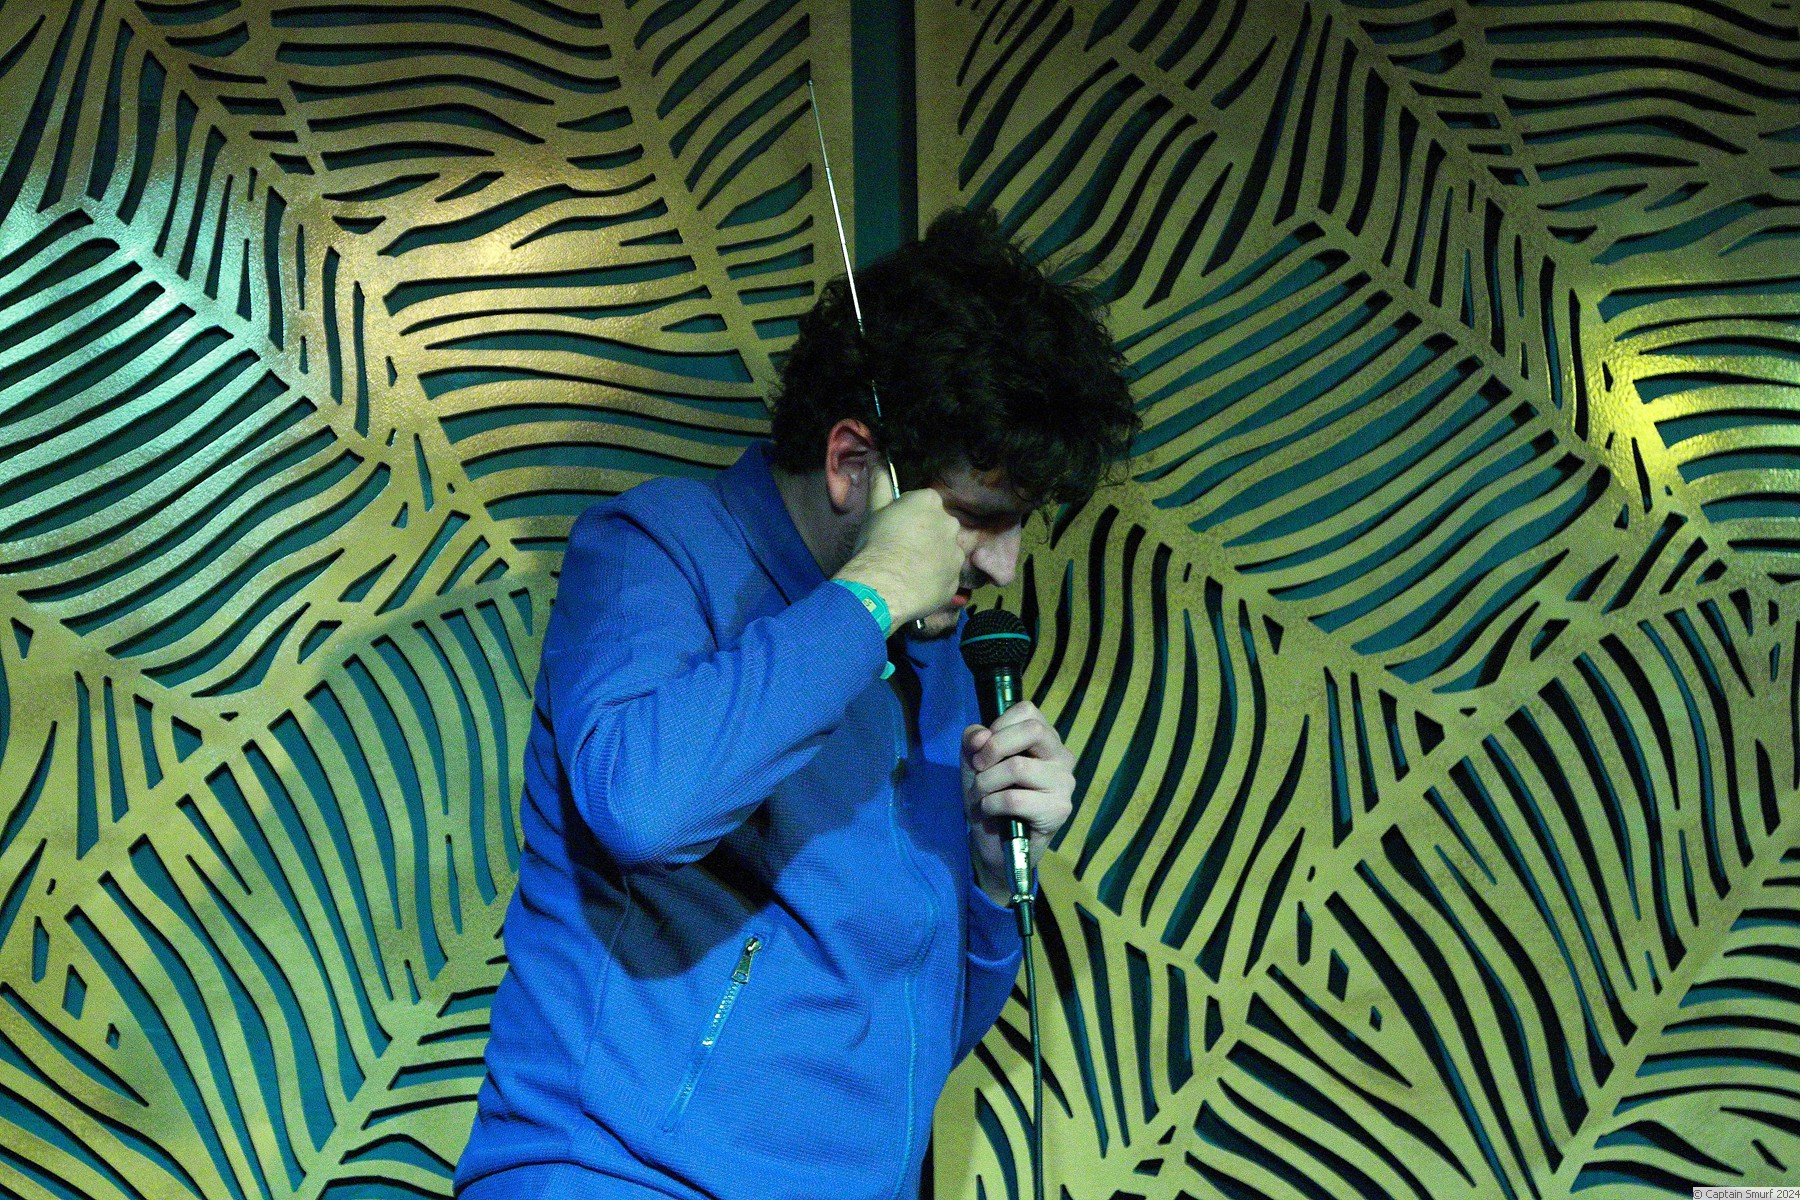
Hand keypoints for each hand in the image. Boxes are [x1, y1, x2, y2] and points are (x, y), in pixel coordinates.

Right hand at [833, 484, 967, 627]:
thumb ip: (879, 482)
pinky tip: (915, 584)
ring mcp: (955, 552)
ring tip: (907, 570)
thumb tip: (875, 457)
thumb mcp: (874, 510)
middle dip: (923, 535)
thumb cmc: (876, 544)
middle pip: (936, 526)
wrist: (884, 586)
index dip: (906, 516)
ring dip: (930, 558)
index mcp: (929, 502)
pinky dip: (934, 579)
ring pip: (943, 551)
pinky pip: (945, 576)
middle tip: (900, 550)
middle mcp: (949, 523)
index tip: (893, 528)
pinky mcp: (956, 579)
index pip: (921, 503)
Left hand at [961, 701, 1073, 906]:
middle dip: (994, 748)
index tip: (983, 750)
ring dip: (986, 783)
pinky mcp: (1059, 810)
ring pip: (1018, 767)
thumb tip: (981, 735)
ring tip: (982, 796)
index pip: (1027, 710)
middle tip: (979, 768)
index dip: (998, 726)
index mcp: (1045, 740)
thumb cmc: (990, 798)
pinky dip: (991, 804)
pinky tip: (991, 812)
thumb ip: (973, 741)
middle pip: (1032, 730)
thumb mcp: (974, 764)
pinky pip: (1015, 798)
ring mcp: (1065, 784)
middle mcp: (1062, 757)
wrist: (995, 846)